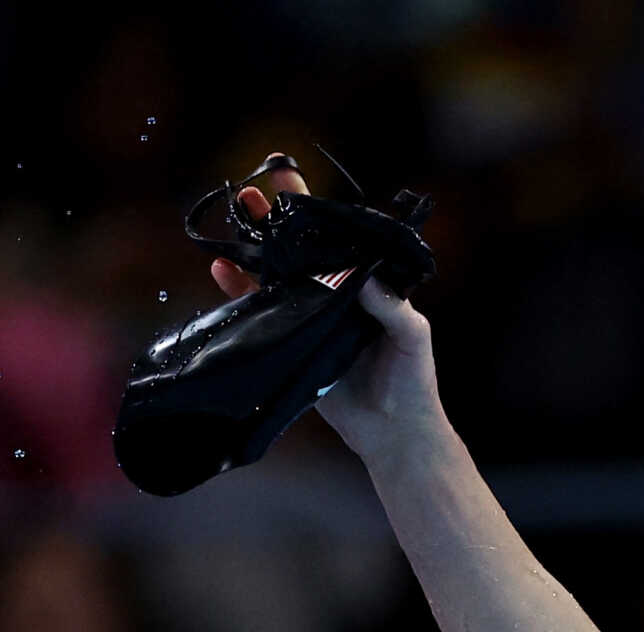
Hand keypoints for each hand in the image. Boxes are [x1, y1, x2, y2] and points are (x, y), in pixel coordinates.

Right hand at [208, 159, 445, 463]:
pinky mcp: (293, 342)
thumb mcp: (413, 338)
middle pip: (303, 250)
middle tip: (253, 190)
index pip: (341, 240)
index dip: (317, 210)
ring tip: (237, 214)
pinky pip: (262, 310)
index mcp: (366, 288)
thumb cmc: (413, 382)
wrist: (394, 432)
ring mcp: (312, 317)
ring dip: (256, 245)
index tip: (291, 177)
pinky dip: (240, 289)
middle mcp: (337, 297)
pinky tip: (221, 268)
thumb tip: (365, 278)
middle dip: (279, 218)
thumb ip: (393, 308)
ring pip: (278, 273)